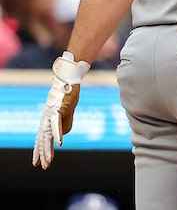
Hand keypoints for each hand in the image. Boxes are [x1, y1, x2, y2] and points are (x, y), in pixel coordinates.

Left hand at [32, 52, 89, 168]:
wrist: (69, 80)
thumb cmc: (68, 94)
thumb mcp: (67, 113)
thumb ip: (64, 125)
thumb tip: (61, 137)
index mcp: (47, 120)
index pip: (41, 138)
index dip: (39, 151)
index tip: (37, 162)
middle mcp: (45, 119)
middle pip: (42, 140)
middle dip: (42, 154)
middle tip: (42, 167)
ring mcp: (50, 115)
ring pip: (47, 136)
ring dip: (48, 149)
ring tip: (48, 161)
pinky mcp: (58, 110)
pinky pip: (57, 125)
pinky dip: (58, 134)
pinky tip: (58, 143)